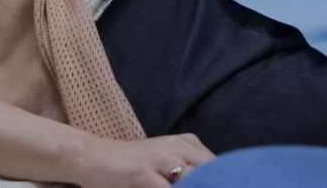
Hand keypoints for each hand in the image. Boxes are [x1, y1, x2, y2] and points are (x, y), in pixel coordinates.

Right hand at [73, 133, 214, 187]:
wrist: (94, 157)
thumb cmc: (134, 166)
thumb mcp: (167, 161)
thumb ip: (190, 170)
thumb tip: (215, 179)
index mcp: (187, 143)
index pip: (220, 165)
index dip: (227, 180)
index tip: (232, 184)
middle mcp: (177, 146)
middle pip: (212, 171)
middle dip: (216, 184)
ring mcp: (160, 159)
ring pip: (195, 180)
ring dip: (198, 187)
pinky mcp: (143, 175)